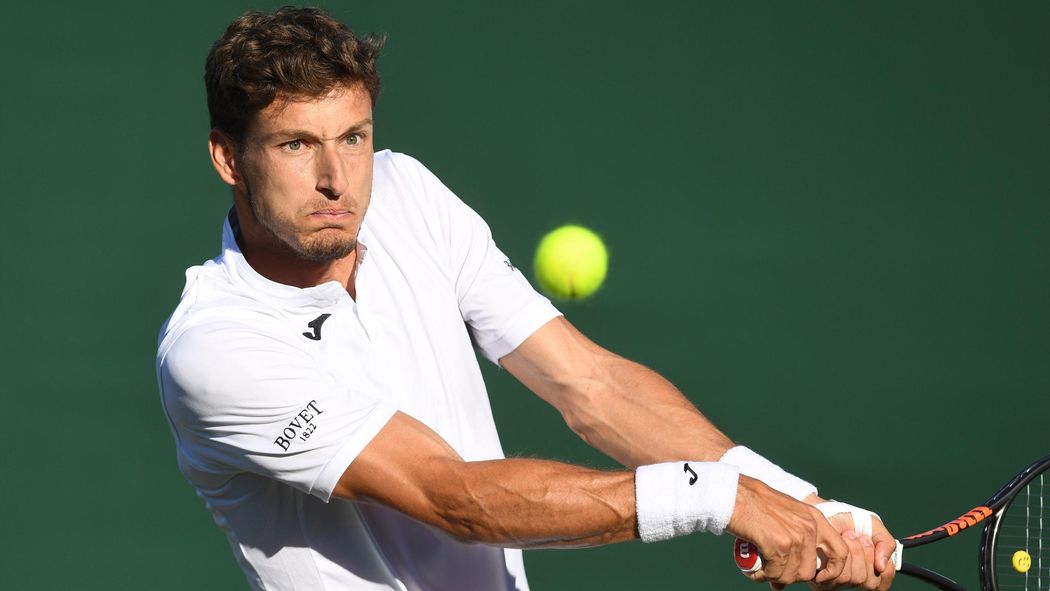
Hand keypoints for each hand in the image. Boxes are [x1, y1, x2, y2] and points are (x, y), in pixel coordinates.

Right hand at [727, 476, 849, 586]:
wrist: (734, 494)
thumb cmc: (755, 504)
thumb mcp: (785, 517)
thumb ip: (794, 543)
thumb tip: (786, 579)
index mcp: (815, 519)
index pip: (841, 553)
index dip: (832, 571)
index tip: (816, 577)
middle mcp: (810, 528)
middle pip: (810, 572)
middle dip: (791, 576)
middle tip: (774, 570)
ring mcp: (795, 536)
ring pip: (791, 576)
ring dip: (773, 577)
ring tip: (760, 568)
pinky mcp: (778, 544)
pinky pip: (775, 573)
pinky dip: (761, 576)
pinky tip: (753, 568)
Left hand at [809, 511, 896, 590]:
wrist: (823, 512)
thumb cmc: (848, 521)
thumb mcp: (874, 527)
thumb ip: (886, 544)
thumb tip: (881, 566)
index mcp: (868, 571)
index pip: (883, 583)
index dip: (881, 563)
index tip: (870, 542)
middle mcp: (854, 580)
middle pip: (869, 582)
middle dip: (864, 554)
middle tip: (855, 536)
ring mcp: (839, 582)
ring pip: (855, 578)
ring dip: (852, 551)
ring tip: (845, 536)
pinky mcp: (823, 580)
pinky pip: (838, 576)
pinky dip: (840, 555)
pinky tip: (835, 543)